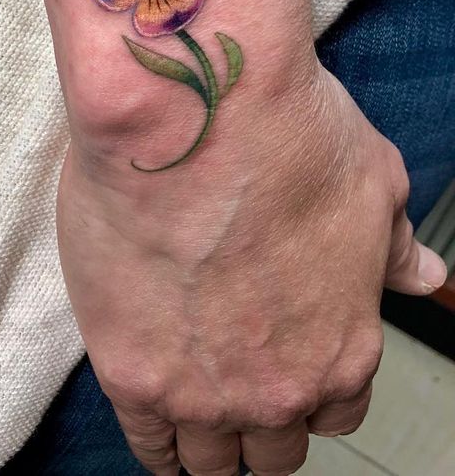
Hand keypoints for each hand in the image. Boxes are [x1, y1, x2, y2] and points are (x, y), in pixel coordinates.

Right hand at [57, 62, 446, 475]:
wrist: (191, 114)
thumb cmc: (284, 135)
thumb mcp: (370, 181)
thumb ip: (391, 246)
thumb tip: (423, 275)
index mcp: (345, 347)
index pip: (334, 411)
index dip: (308, 388)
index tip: (281, 365)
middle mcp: (279, 387)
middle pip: (272, 446)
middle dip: (257, 421)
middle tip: (228, 380)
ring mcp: (204, 391)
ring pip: (209, 457)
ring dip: (204, 438)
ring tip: (185, 403)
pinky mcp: (132, 372)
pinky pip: (147, 441)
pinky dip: (154, 437)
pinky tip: (151, 415)